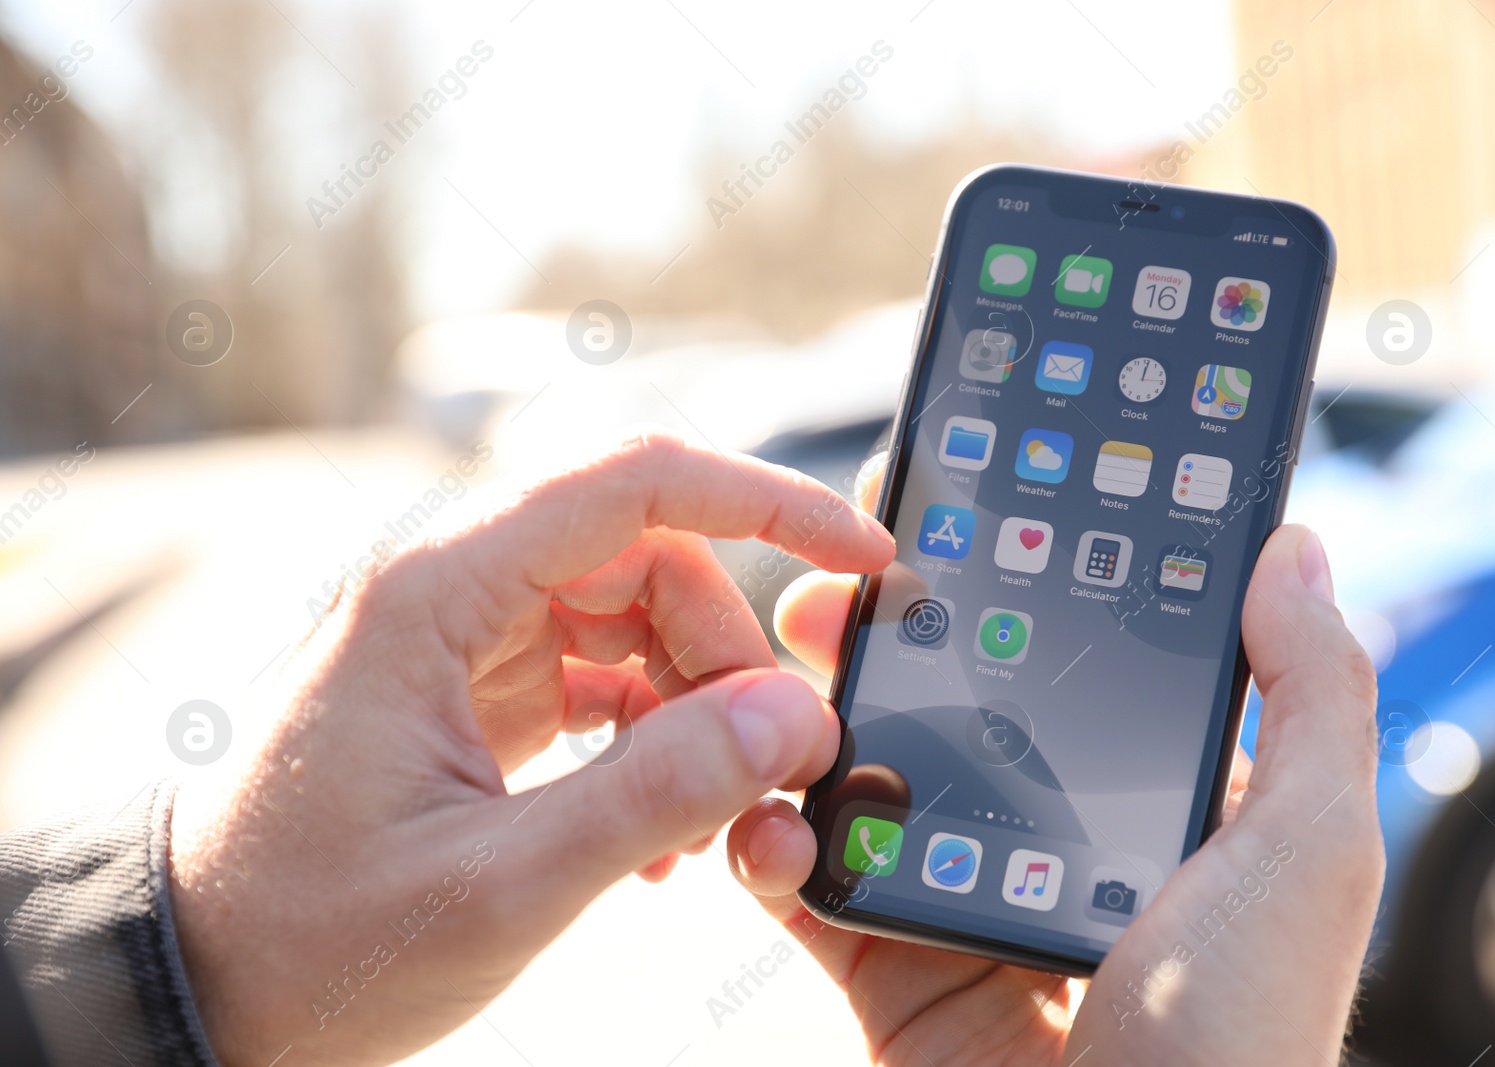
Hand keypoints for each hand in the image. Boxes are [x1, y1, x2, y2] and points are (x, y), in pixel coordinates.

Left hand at [165, 435, 894, 1065]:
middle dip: (728, 651)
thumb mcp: (498, 884)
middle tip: (770, 763)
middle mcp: (452, 591)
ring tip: (709, 818)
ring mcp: (463, 642)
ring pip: (633, 615)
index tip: (859, 555)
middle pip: (648, 557)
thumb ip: (651, 794)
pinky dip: (652, 736)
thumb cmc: (311, 936)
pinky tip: (661, 828)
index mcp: (438, 593)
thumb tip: (788, 718)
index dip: (767, 501)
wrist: (198, 982)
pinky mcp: (473, 693)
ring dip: (696, 702)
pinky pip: (600, 675)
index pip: (635, 484)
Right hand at [730, 459, 1382, 1064]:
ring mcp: (969, 904)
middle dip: (883, 643)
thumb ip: (1311, 694)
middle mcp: (1061, 844)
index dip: (1014, 583)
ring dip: (804, 731)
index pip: (1079, 663)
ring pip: (865, 786)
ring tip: (775, 693)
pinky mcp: (894, 973)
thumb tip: (1292, 547)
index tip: (951, 512)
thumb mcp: (1306, 852)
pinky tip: (762, 827)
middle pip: (951, 711)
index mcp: (1159, 805)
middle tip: (831, 595)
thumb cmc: (1239, 1038)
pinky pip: (814, 892)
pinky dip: (768, 850)